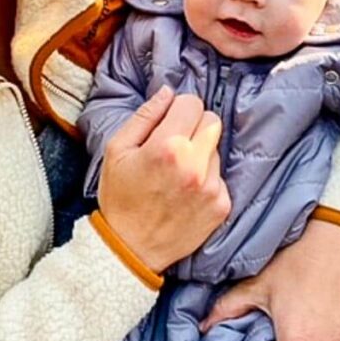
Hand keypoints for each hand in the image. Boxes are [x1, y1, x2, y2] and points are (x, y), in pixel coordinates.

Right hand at [98, 86, 230, 272]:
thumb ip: (145, 115)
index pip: (193, 103)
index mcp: (168, 146)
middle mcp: (195, 164)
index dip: (178, 109)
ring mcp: (211, 187)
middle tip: (174, 144)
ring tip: (176, 173)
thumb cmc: (120, 196)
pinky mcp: (222, 205)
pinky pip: (220, 176)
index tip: (168, 122)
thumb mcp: (117, 149)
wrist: (131, 248)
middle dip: (194, 126)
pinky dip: (206, 179)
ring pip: (216, 149)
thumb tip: (169, 92)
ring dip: (200, 153)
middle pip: (212, 121)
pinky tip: (185, 192)